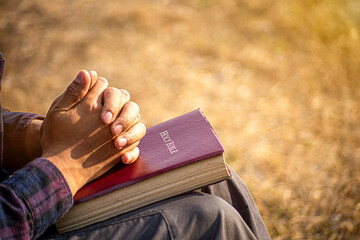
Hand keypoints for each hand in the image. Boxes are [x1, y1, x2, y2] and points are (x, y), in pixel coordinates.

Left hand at [40, 70, 144, 194]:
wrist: (57, 159)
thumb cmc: (57, 132)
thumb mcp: (61, 111)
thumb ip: (75, 92)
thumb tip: (87, 72)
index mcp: (101, 102)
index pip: (115, 93)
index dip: (112, 103)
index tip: (103, 118)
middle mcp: (115, 115)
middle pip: (132, 107)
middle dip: (125, 118)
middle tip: (112, 131)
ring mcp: (122, 132)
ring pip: (139, 126)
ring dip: (132, 135)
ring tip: (117, 144)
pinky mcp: (123, 148)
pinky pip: (136, 148)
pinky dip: (133, 153)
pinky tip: (123, 159)